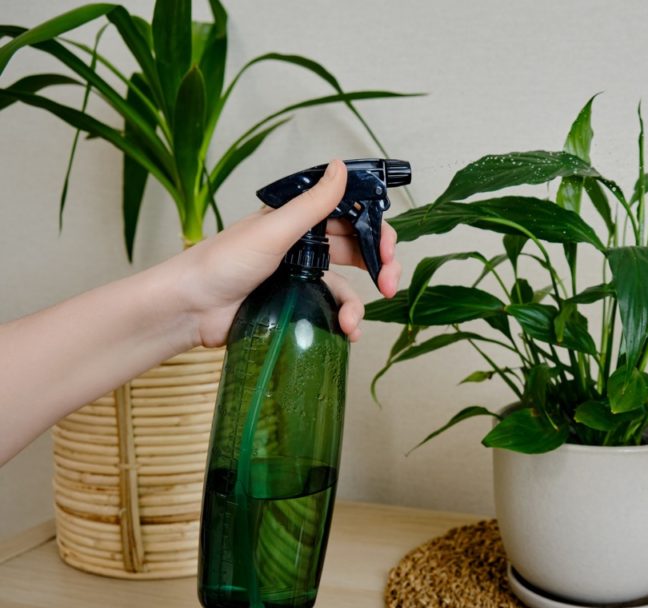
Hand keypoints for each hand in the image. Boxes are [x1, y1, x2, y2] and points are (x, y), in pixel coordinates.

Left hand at [169, 159, 400, 347]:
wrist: (190, 309)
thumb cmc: (222, 262)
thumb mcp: (274, 229)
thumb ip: (313, 203)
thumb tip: (341, 167)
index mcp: (299, 220)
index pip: (351, 217)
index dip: (375, 231)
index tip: (388, 250)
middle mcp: (304, 246)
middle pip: (357, 251)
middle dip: (380, 267)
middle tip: (390, 285)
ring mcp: (300, 278)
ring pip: (346, 286)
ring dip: (357, 304)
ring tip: (352, 323)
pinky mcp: (295, 307)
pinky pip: (329, 312)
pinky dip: (343, 322)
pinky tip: (346, 333)